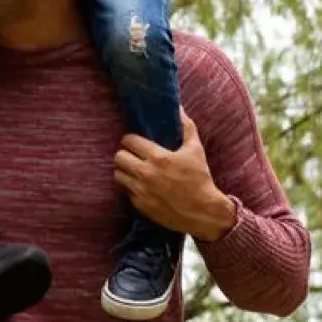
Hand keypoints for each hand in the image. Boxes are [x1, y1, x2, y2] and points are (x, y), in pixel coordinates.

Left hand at [113, 110, 237, 241]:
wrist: (204, 212)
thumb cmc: (200, 178)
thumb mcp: (196, 150)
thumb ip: (186, 127)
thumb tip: (179, 108)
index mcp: (158, 157)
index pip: (128, 141)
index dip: (131, 139)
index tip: (136, 142)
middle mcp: (146, 173)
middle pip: (118, 157)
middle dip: (125, 154)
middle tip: (133, 155)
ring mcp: (141, 191)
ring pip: (118, 174)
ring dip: (125, 170)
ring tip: (135, 169)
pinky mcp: (140, 205)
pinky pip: (126, 192)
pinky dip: (132, 187)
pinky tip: (143, 186)